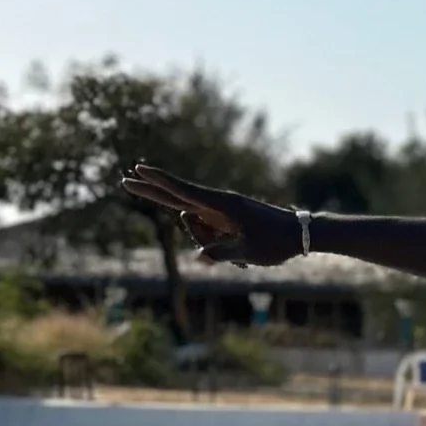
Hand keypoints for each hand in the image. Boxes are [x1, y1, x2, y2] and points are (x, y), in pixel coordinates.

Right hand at [122, 163, 301, 266]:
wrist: (300, 234)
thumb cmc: (277, 242)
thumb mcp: (250, 252)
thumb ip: (222, 254)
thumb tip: (199, 258)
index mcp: (223, 205)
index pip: (183, 191)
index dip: (160, 181)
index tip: (140, 167)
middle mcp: (218, 205)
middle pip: (177, 197)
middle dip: (152, 190)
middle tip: (125, 180)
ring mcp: (221, 213)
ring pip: (196, 228)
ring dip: (209, 245)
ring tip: (241, 251)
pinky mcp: (226, 221)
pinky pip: (208, 234)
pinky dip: (216, 247)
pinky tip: (242, 254)